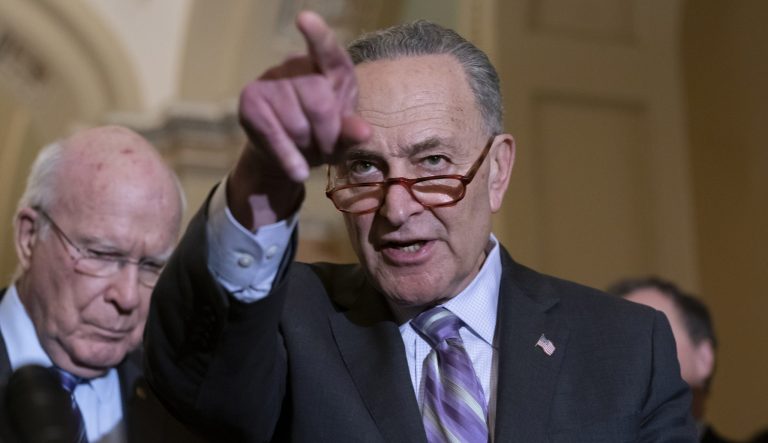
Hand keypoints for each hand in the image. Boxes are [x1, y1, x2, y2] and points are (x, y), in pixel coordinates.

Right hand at [238, 11, 371, 181]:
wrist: (288, 153)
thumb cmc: (322, 135)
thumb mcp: (343, 134)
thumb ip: (352, 131)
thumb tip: (362, 132)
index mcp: (329, 68)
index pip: (326, 49)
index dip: (318, 35)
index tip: (305, 18)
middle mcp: (297, 65)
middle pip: (318, 100)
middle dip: (327, 134)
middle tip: (328, 150)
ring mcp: (270, 79)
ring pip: (296, 123)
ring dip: (307, 148)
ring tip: (308, 151)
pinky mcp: (250, 99)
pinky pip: (274, 134)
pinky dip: (288, 158)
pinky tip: (296, 170)